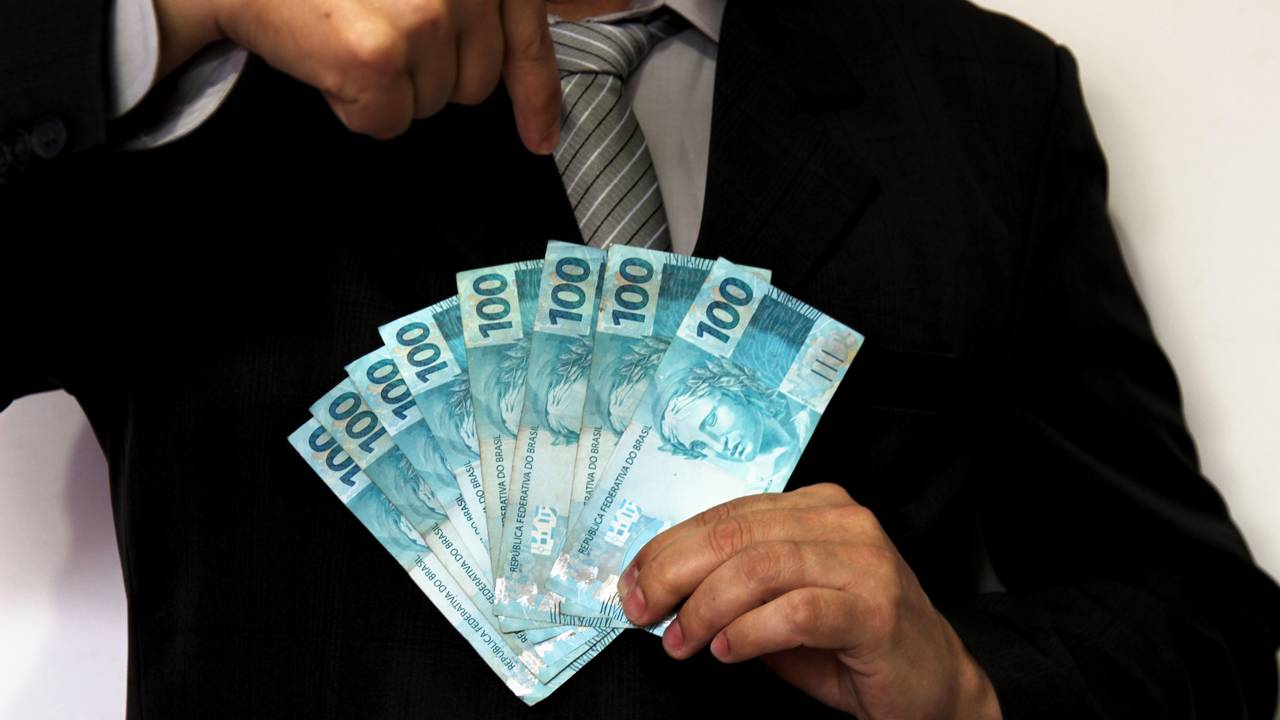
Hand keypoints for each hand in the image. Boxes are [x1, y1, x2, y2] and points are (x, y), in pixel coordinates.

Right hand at [151, 0, 560, 149]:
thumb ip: (496, 3)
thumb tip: (592, 11)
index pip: (530, 38)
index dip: (536, 96)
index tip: (540, 139)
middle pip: (475, 84)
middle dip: (430, 75)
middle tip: (378, 33)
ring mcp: (423, 18)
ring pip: (432, 105)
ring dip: (391, 89)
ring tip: (349, 36)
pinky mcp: (379, 58)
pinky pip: (388, 123)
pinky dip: (355, 109)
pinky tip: (329, 63)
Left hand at [616, 483, 1001, 718]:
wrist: (935, 685)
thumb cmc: (853, 644)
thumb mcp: (783, 604)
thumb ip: (734, 585)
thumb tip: (659, 587)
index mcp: (817, 508)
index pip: (725, 515)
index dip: (667, 549)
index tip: (632, 584)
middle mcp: (843, 523)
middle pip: (733, 535)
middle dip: (672, 574)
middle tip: (643, 612)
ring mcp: (864, 562)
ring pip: (759, 567)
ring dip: (706, 609)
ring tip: (684, 642)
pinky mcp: (876, 609)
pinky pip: (795, 611)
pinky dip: (749, 632)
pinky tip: (729, 652)